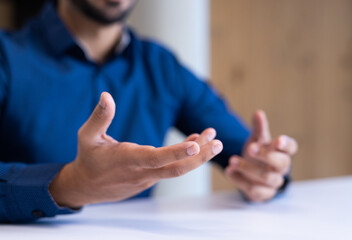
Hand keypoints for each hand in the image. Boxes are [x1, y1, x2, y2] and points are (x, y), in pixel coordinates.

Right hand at [49, 92, 222, 207]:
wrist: (86, 186)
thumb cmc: (88, 159)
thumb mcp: (87, 136)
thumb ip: (100, 117)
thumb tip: (106, 95)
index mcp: (127, 160)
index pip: (156, 158)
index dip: (177, 152)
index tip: (197, 144)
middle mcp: (142, 172)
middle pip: (176, 168)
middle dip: (200, 156)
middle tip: (219, 143)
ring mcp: (148, 177)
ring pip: (177, 168)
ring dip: (197, 155)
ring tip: (214, 139)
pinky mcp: (150, 178)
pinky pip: (171, 168)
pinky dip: (185, 156)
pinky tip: (196, 143)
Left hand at [225, 110, 297, 201]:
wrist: (251, 173)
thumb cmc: (258, 153)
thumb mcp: (258, 140)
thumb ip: (259, 128)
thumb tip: (258, 112)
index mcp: (283, 152)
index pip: (291, 148)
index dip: (286, 144)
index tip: (278, 140)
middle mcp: (281, 168)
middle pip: (280, 164)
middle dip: (265, 156)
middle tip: (250, 148)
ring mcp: (273, 182)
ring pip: (266, 178)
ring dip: (248, 169)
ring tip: (232, 160)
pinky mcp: (263, 194)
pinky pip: (255, 191)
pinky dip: (240, 181)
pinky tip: (229, 172)